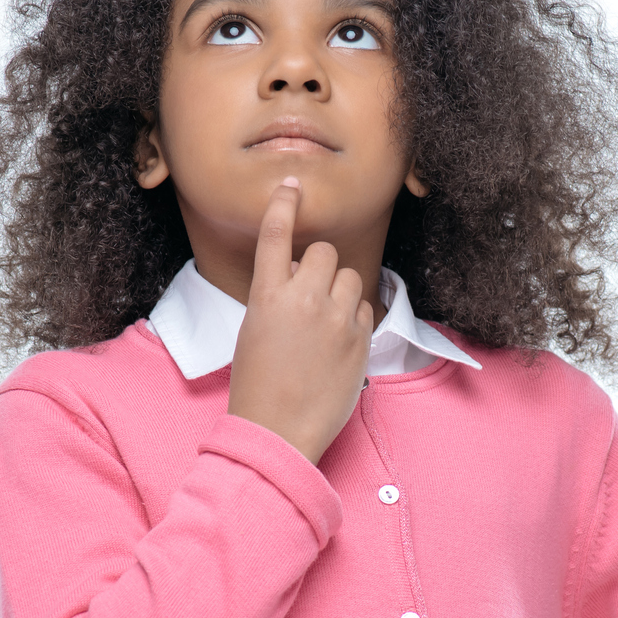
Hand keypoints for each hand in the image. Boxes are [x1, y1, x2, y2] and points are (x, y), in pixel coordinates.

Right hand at [225, 176, 373, 465]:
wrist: (278, 431)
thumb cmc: (257, 386)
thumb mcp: (253, 332)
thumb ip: (276, 297)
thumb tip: (300, 277)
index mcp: (267, 297)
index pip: (276, 235)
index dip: (284, 205)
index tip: (292, 185)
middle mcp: (304, 301)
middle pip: (324, 252)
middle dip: (318, 265)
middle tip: (309, 291)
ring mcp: (336, 320)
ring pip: (350, 277)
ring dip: (339, 289)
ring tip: (324, 321)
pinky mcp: (361, 340)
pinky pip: (365, 308)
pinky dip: (354, 317)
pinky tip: (338, 342)